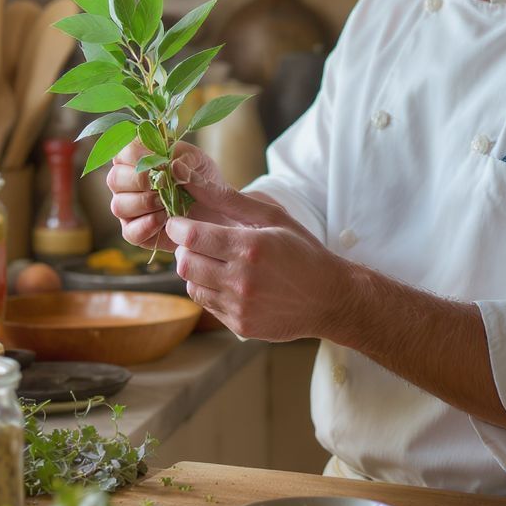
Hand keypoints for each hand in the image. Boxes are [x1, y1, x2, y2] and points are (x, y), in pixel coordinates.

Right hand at [107, 141, 230, 252]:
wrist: (214, 207)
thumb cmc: (199, 178)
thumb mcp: (199, 161)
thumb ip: (186, 158)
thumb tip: (173, 165)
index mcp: (137, 158)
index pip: (122, 151)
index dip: (136, 155)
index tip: (158, 160)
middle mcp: (127, 183)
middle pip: (114, 179)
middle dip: (138, 180)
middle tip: (163, 182)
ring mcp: (128, 208)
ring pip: (118, 205)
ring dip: (144, 203)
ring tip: (166, 203)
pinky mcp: (136, 231)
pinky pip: (130, 232)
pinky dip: (146, 226)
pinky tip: (164, 219)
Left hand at [164, 149, 343, 341]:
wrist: (329, 298)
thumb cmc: (301, 250)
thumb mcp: (272, 217)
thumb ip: (229, 199)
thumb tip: (191, 180)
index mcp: (250, 248)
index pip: (192, 237)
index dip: (177, 227)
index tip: (178, 223)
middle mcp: (242, 280)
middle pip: (185, 263)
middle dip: (184, 249)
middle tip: (199, 242)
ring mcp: (240, 307)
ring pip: (192, 285)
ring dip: (196, 270)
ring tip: (216, 261)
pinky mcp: (240, 326)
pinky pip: (207, 305)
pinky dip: (210, 290)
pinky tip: (229, 281)